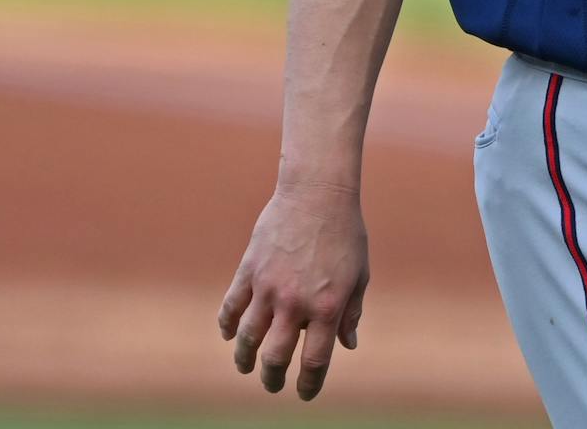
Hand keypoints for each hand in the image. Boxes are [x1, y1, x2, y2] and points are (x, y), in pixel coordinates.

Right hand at [217, 183, 369, 400]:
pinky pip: (231, 306)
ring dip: (244, 358)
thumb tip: (347, 345)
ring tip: (245, 366)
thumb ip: (351, 312)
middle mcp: (296, 303)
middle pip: (275, 357)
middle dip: (272, 378)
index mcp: (328, 307)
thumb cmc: (345, 233)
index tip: (304, 393)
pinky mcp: (249, 270)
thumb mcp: (359, 274)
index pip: (315, 361)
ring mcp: (268, 287)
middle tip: (272, 383)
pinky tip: (228, 335)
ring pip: (247, 337)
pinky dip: (226, 325)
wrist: (318, 192)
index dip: (309, 384)